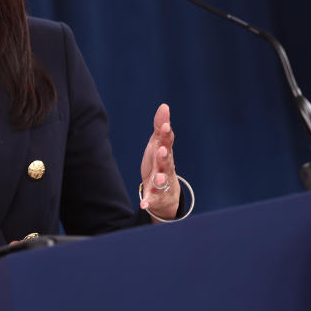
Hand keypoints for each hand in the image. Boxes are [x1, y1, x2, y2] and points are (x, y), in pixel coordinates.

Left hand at [139, 103, 179, 220]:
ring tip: (157, 178)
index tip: (165, 126)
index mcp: (165, 153)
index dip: (166, 134)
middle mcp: (166, 167)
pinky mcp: (156, 196)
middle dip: (164, 156)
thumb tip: (164, 106)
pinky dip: (148, 201)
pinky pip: (152, 199)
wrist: (166, 193)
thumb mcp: (158, 144)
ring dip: (160, 179)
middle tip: (161, 150)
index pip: (167, 142)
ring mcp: (162, 182)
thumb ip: (160, 127)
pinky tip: (143, 204)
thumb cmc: (159, 163)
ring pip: (162, 181)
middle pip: (166, 161)